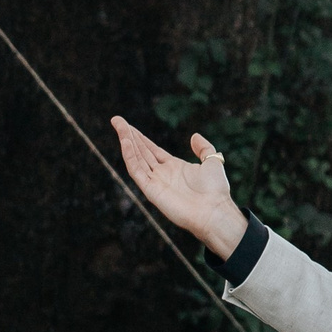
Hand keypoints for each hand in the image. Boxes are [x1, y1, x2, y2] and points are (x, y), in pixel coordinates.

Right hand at [112, 116, 247, 261]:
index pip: (152, 150)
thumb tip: (194, 135)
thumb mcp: (212, 162)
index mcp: (174, 167)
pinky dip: (130, 156)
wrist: (214, 210)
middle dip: (128, 135)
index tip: (128, 125)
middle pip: (141, 151)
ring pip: (136, 158)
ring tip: (118, 125)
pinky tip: (126, 142)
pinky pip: (137, 170)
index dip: (140, 137)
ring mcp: (155, 182)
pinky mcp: (151, 190)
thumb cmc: (216, 190)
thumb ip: (204, 148)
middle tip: (116, 120)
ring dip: (126, 141)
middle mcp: (162, 174)